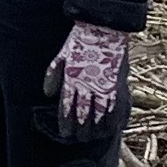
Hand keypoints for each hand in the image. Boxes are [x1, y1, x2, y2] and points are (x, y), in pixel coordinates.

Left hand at [39, 21, 130, 141]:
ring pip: (101, 116)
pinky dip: (116, 120)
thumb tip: (47, 94)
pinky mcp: (120, 84)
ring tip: (95, 137)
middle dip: (81, 130)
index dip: (66, 124)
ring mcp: (106, 86)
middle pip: (84, 116)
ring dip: (97, 129)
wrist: (104, 28)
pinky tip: (113, 127)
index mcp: (73, 80)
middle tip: (80, 139)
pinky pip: (119, 108)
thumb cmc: (80, 41)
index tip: (66, 134)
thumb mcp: (62, 55)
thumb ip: (53, 74)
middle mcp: (89, 86)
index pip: (68, 109)